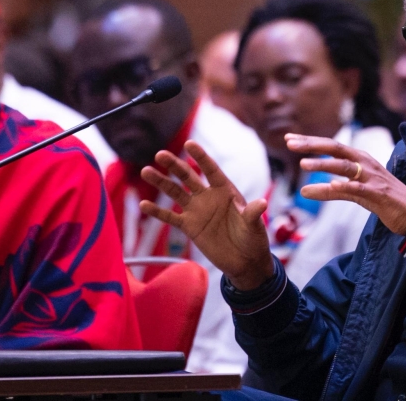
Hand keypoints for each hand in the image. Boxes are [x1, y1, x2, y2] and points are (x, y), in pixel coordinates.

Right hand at [139, 140, 272, 289]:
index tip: (189, 144)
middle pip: (189, 177)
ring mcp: (197, 210)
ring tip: (146, 171)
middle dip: (175, 165)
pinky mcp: (189, 226)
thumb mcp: (254, 225)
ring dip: (161, 182)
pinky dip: (157, 212)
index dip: (201, 157)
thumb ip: (253, 214)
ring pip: (175, 192)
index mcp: (226, 190)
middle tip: (160, 154)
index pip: (211, 170)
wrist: (244, 260)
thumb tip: (262, 203)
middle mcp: (209, 196)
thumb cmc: (253, 238)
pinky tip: (143, 204)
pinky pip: (170, 217)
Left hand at [286, 133, 405, 235]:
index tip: (288, 138)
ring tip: (303, 165)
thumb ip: (329, 191)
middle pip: (336, 149)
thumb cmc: (382, 200)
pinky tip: (332, 186)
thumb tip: (303, 191)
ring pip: (345, 167)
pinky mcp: (379, 194)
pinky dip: (345, 186)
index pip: (331, 146)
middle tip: (289, 143)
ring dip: (323, 165)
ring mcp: (372, 178)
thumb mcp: (353, 194)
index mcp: (359, 159)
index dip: (309, 142)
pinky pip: (359, 189)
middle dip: (312, 145)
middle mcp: (365, 163)